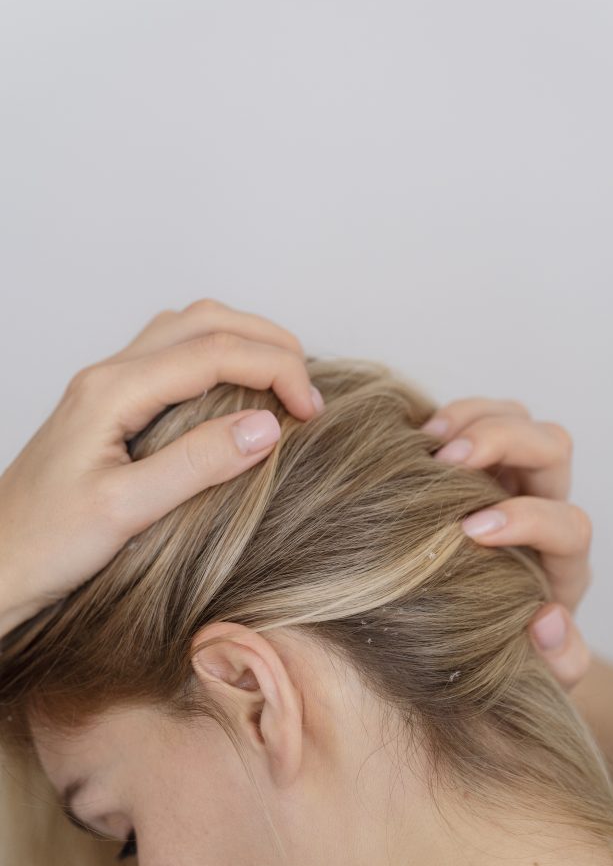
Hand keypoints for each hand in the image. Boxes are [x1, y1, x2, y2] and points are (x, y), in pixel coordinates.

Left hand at [0, 299, 323, 636]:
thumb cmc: (47, 545)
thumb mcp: (126, 511)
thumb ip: (197, 464)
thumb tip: (267, 426)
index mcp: (113, 391)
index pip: (215, 352)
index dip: (276, 370)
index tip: (312, 411)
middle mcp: (110, 374)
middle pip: (204, 320)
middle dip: (268, 341)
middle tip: (308, 389)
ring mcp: (108, 386)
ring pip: (188, 329)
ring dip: (244, 341)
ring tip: (283, 382)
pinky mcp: (112, 405)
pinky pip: (174, 356)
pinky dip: (219, 358)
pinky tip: (238, 395)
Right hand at [421, 398, 591, 691]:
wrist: (464, 634)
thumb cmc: (500, 652)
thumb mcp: (533, 673)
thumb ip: (557, 661)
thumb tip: (548, 618)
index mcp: (561, 560)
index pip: (568, 524)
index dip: (526, 519)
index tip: (471, 532)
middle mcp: (542, 507)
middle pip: (553, 448)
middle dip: (503, 443)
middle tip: (446, 462)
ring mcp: (508, 477)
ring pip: (518, 417)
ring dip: (474, 417)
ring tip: (426, 440)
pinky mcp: (472, 461)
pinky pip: (475, 415)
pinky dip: (448, 416)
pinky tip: (413, 436)